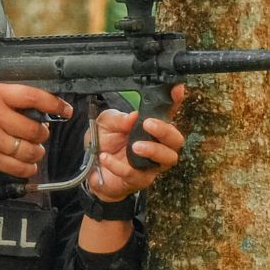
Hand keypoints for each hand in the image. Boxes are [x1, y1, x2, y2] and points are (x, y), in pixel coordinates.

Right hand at [0, 82, 71, 184]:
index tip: (65, 110)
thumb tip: (45, 110)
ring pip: (30, 150)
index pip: (32, 97)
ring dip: (36, 152)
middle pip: (35, 128)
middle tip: (37, 135)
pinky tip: (27, 164)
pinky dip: (28, 168)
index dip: (54, 104)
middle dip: (42, 135)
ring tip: (32, 150)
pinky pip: (20, 167)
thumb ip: (12, 100)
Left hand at [86, 87, 188, 203]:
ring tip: (135, 146)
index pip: (168, 113)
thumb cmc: (105, 143)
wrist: (92, 169)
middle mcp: (157, 146)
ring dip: (154, 150)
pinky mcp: (139, 179)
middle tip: (148, 124)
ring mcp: (152, 164)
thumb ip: (118, 118)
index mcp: (151, 127)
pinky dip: (119, 166)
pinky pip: (136, 174)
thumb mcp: (106, 123)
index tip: (177, 90)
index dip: (176, 101)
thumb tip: (133, 116)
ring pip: (168, 159)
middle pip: (176, 139)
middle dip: (165, 130)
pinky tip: (105, 158)